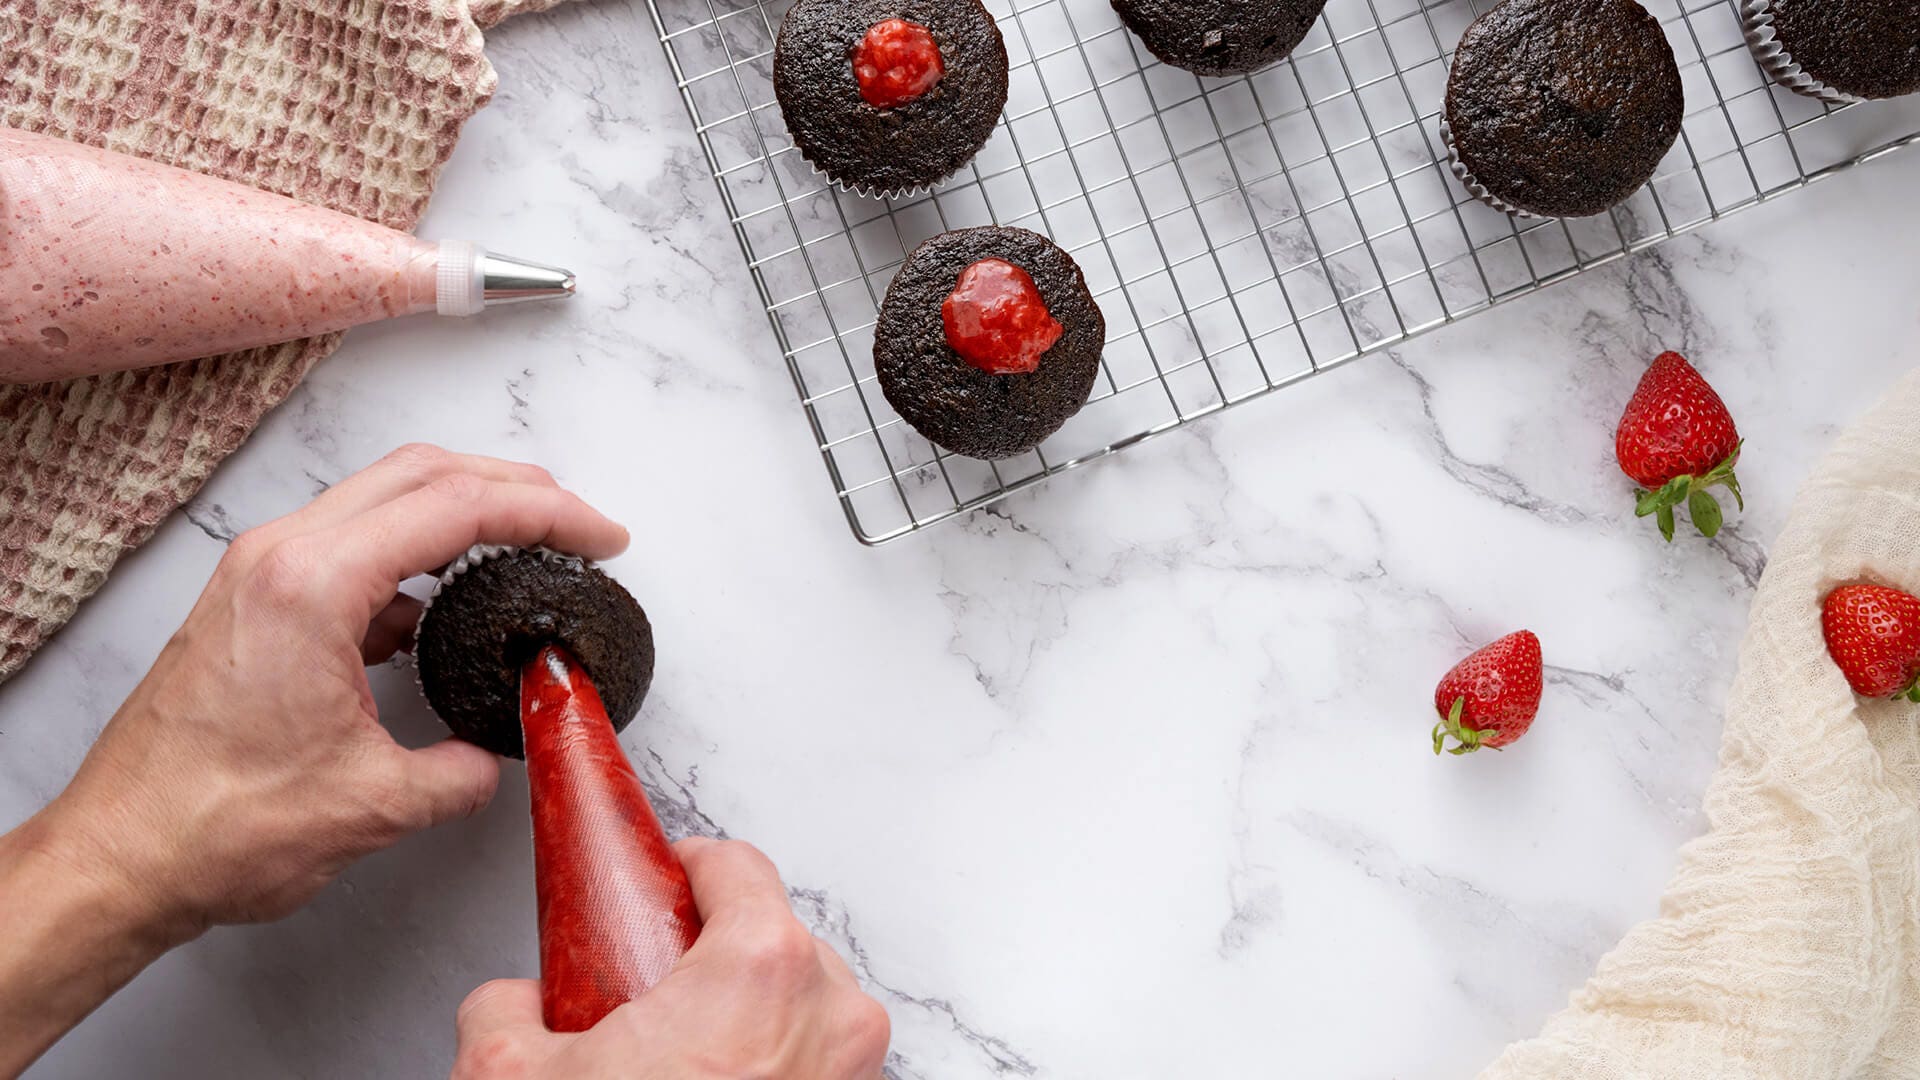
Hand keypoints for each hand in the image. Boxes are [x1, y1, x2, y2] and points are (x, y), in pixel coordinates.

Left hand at [42, 443, 629, 932]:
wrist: (119, 858)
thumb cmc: (213, 825)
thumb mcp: (373, 804)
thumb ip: (459, 770)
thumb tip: (497, 753)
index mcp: (312, 583)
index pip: (456, 507)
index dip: (547, 513)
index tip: (600, 536)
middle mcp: (281, 556)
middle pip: (422, 473)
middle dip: (516, 487)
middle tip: (578, 524)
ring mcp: (262, 573)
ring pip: (385, 499)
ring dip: (463, 513)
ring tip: (528, 551)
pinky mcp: (255, 601)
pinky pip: (352, 548)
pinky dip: (414, 560)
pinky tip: (445, 614)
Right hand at [451, 839, 890, 1079]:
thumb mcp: (512, 1076)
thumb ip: (508, 1007)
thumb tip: (516, 1003)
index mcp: (760, 968)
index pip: (737, 865)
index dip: (685, 867)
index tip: (660, 880)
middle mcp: (828, 1012)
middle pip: (776, 935)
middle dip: (713, 954)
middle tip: (653, 986)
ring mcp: (851, 1070)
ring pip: (806, 1001)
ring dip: (748, 1013)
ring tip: (680, 1054)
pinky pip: (815, 1059)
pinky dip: (771, 1064)